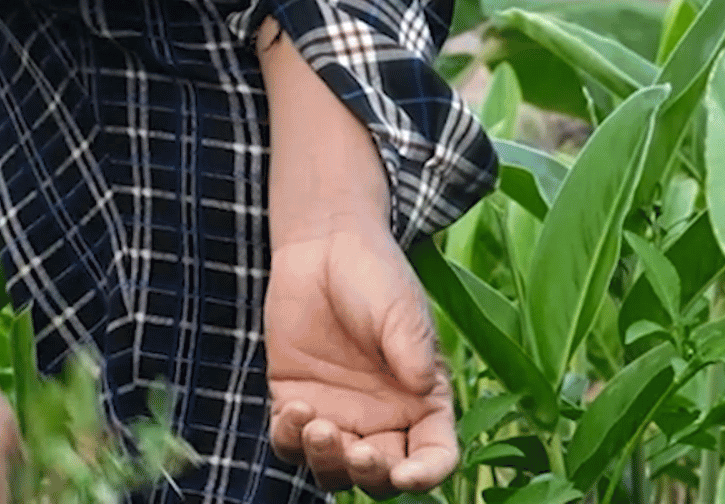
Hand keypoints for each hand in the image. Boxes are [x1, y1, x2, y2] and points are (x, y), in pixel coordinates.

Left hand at [264, 226, 457, 497]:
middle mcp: (382, 419)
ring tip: (317, 425)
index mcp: (421, 401)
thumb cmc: (375, 274)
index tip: (407, 475)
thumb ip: (411, 348)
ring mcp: (338, 415)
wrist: (324, 245)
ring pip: (333, 472)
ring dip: (327, 463)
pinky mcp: (296, 403)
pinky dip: (290, 439)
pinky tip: (293, 407)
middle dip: (371, 475)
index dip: (427, 475)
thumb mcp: (401, 308)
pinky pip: (290, 444)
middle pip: (382, 478)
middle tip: (357, 451)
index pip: (434, 455)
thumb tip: (420, 388)